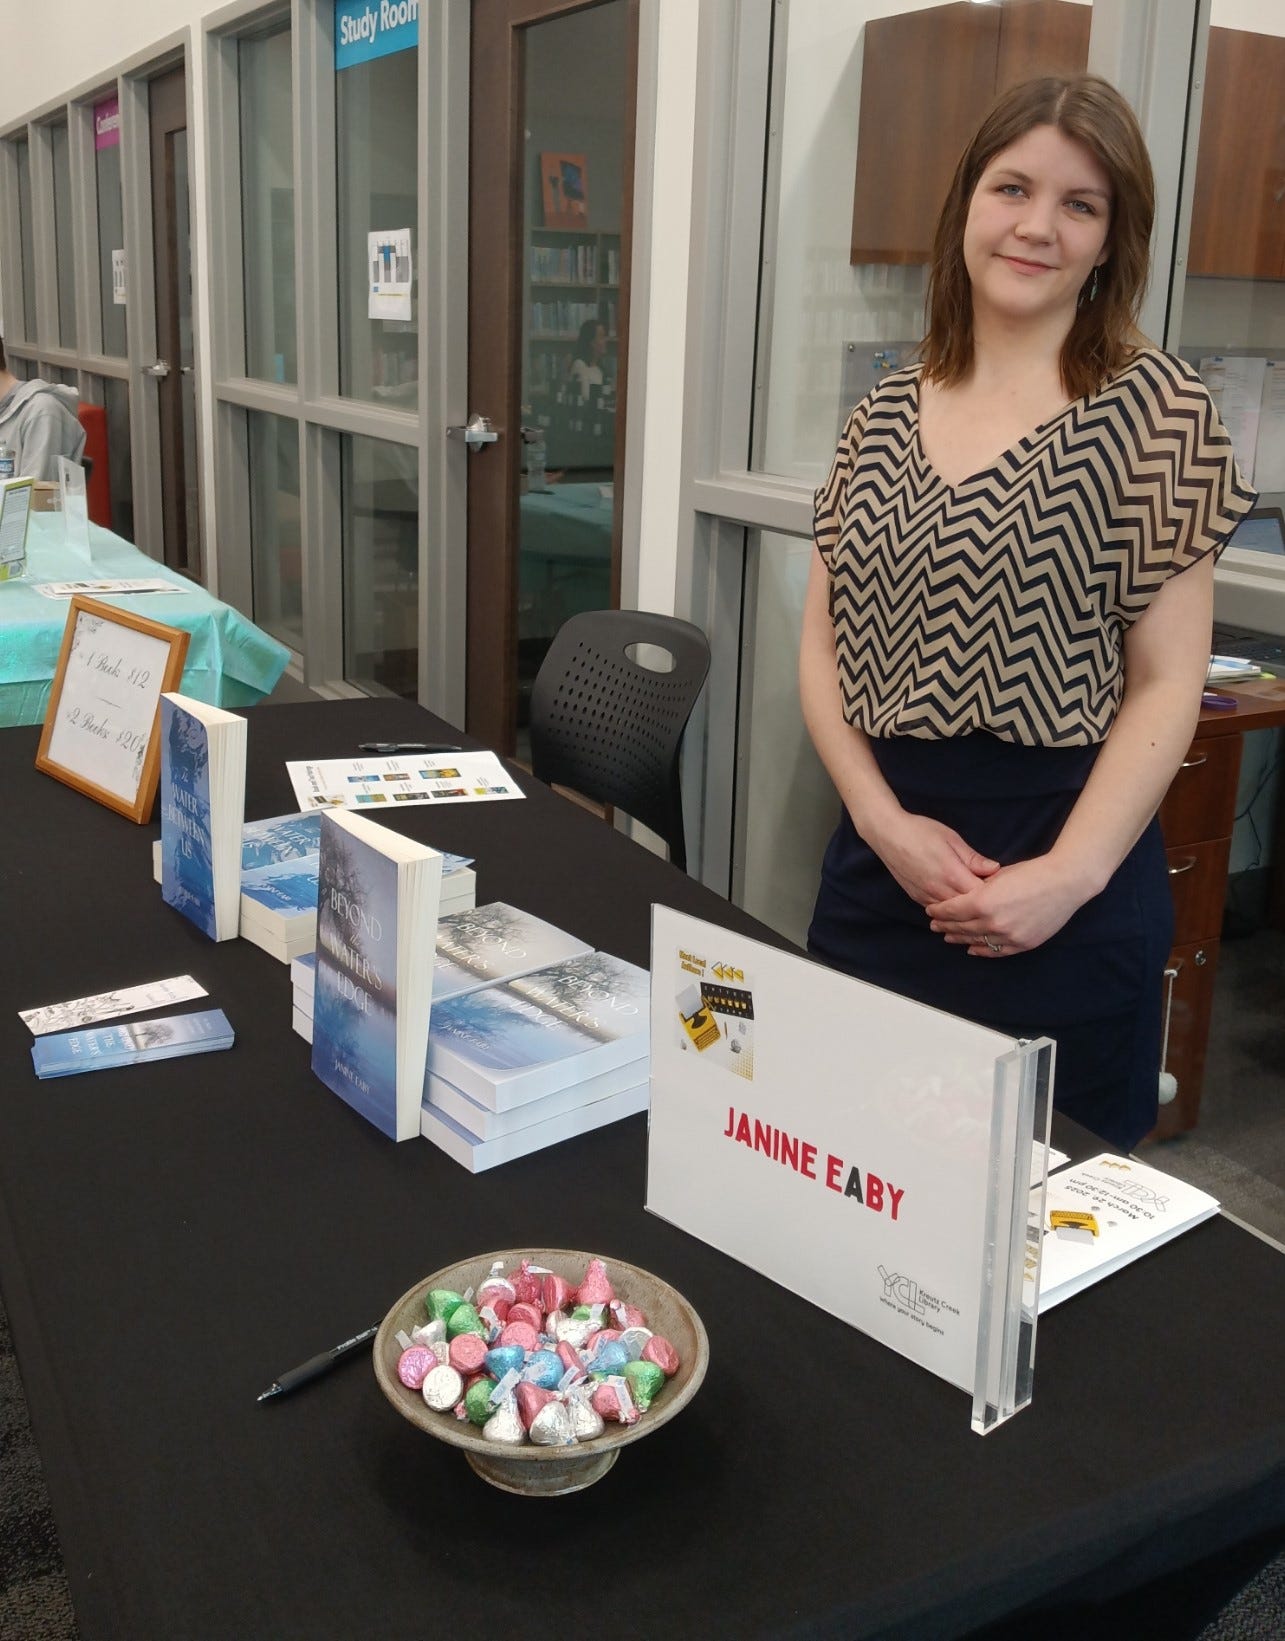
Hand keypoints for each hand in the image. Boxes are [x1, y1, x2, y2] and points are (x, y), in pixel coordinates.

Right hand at [863, 810, 999, 907]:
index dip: (994, 893)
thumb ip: (973, 858)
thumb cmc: (920, 831)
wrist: (887, 834)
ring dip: (965, 910)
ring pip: (952, 914)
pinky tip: (957, 905)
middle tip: (993, 897)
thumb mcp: (952, 839)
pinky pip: (938, 910)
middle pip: (968, 908)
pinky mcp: (916, 898)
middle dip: (981, 904)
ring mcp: (926, 896)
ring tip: (977, 903)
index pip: (981, 894)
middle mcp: (939, 890)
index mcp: (952, 874)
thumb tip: (995, 869)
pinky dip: (949, 910)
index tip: (1001, 887)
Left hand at [925, 855, 1091, 956]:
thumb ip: (978, 888)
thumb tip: (964, 896)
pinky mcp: (1022, 944)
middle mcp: (992, 922)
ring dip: (960, 939)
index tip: (931, 910)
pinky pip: (996, 951)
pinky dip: (982, 950)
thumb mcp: (998, 876)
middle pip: (960, 927)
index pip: (951, 910)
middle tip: (934, 926)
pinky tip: (972, 949)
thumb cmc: (1032, 873)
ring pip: (976, 941)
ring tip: (949, 937)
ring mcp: (1008, 936)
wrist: (1064, 883)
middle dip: (945, 926)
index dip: (939, 911)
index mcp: (983, 902)